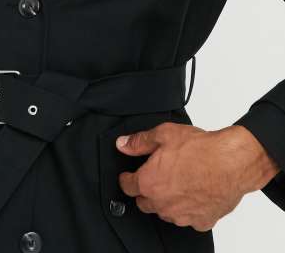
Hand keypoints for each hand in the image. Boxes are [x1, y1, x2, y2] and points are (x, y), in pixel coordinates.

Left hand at [114, 121, 279, 230]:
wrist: (232, 162)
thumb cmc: (201, 149)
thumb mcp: (164, 134)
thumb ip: (139, 141)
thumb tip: (123, 144)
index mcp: (149, 183)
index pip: (127, 186)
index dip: (127, 178)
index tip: (129, 175)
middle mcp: (163, 203)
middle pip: (144, 202)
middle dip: (146, 190)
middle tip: (156, 175)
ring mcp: (182, 216)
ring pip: (165, 211)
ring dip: (166, 200)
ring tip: (178, 181)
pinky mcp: (201, 221)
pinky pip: (188, 218)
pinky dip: (188, 208)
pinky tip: (194, 191)